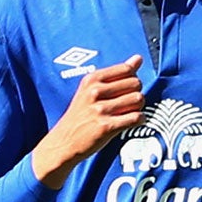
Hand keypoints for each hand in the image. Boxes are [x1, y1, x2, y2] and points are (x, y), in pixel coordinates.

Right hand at [32, 54, 143, 188]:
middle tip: (125, 104)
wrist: (63, 143)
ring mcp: (100, 110)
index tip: (123, 90)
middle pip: (136, 84)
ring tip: (126, 113)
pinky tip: (129, 123)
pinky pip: (136, 118)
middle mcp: (94, 92)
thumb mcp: (91, 90)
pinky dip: (138, 121)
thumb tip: (138, 58)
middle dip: (135, 94)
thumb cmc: (79, 117)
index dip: (131, 80)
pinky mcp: (106, 126)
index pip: (127, 69)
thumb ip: (116, 74)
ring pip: (138, 100)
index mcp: (91, 80)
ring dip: (137, 108)